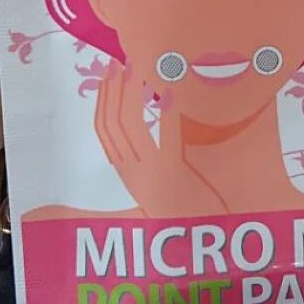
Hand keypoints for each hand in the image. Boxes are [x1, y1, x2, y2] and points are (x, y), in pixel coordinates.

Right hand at [95, 61, 225, 214]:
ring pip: (130, 127)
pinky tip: (169, 92)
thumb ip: (152, 156)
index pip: (104, 131)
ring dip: (131, 94)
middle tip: (120, 60)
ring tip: (136, 67)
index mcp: (128, 173)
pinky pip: (165, 138)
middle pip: (113, 124)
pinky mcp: (173, 175)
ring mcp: (150, 174)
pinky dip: (164, 114)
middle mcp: (133, 172)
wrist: (200, 242)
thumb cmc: (186, 212)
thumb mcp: (161, 182)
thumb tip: (156, 116)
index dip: (104, 99)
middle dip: (113, 89)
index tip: (109, 73)